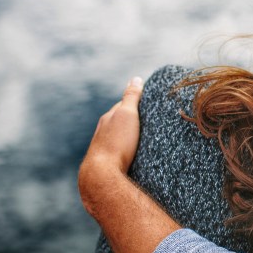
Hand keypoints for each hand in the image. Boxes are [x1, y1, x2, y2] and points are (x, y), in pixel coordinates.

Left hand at [78, 77, 143, 203]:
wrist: (102, 174)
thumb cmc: (117, 143)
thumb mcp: (127, 115)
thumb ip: (131, 97)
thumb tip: (136, 78)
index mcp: (108, 118)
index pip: (123, 105)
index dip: (136, 103)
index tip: (149, 103)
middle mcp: (103, 131)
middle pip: (120, 122)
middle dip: (132, 121)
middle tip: (150, 122)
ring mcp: (104, 147)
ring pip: (118, 138)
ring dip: (129, 137)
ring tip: (144, 140)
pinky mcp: (107, 163)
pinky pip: (119, 152)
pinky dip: (126, 150)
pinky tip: (133, 156)